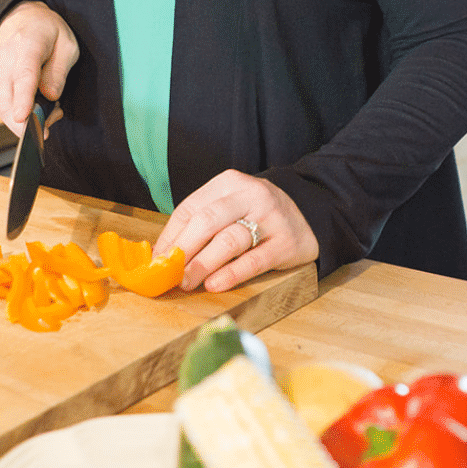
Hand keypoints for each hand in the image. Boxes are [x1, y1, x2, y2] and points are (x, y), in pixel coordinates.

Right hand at [0, 0, 78, 135]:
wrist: (18, 15)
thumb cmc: (47, 30)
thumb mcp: (66, 43)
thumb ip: (59, 71)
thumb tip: (51, 97)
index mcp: (27, 46)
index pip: (23, 76)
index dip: (24, 99)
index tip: (23, 118)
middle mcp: (4, 59)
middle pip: (6, 99)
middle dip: (24, 123)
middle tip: (48, 126)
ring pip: (1, 106)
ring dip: (21, 121)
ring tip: (47, 114)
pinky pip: (0, 103)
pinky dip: (15, 113)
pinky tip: (34, 108)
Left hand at [152, 169, 318, 292]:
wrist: (309, 214)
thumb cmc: (257, 215)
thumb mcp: (230, 207)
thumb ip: (201, 225)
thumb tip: (163, 255)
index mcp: (229, 183)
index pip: (190, 208)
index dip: (171, 237)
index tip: (157, 260)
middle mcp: (250, 194)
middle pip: (207, 221)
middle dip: (183, 250)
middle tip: (170, 275)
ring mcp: (270, 217)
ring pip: (229, 240)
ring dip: (203, 264)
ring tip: (187, 282)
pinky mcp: (286, 242)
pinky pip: (254, 260)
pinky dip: (231, 274)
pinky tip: (215, 284)